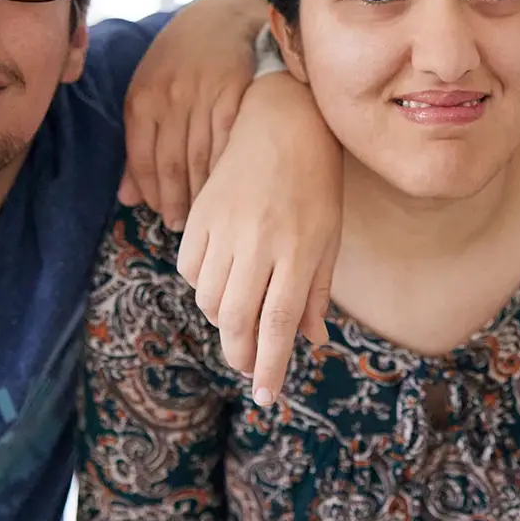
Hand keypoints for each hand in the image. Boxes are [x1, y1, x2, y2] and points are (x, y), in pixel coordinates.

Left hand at [119, 0, 264, 228]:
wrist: (227, 14)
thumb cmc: (184, 57)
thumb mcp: (150, 90)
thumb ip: (138, 142)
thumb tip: (125, 197)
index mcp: (142, 98)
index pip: (142, 160)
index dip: (151, 194)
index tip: (161, 215)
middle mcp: (169, 97)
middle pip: (171, 165)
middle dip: (175, 201)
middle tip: (182, 225)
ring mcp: (203, 94)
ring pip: (200, 158)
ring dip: (202, 192)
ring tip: (205, 213)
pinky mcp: (236, 92)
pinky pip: (229, 141)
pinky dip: (228, 169)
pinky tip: (229, 187)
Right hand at [177, 72, 342, 404]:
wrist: (282, 124)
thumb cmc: (316, 183)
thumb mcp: (328, 237)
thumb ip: (316, 291)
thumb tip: (311, 340)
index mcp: (297, 251)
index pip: (277, 325)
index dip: (270, 367)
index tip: (267, 396)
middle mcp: (258, 243)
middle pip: (236, 321)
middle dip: (241, 354)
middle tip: (249, 367)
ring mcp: (225, 228)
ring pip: (210, 299)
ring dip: (225, 322)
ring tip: (243, 320)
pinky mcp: (201, 215)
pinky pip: (190, 269)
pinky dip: (203, 287)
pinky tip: (222, 282)